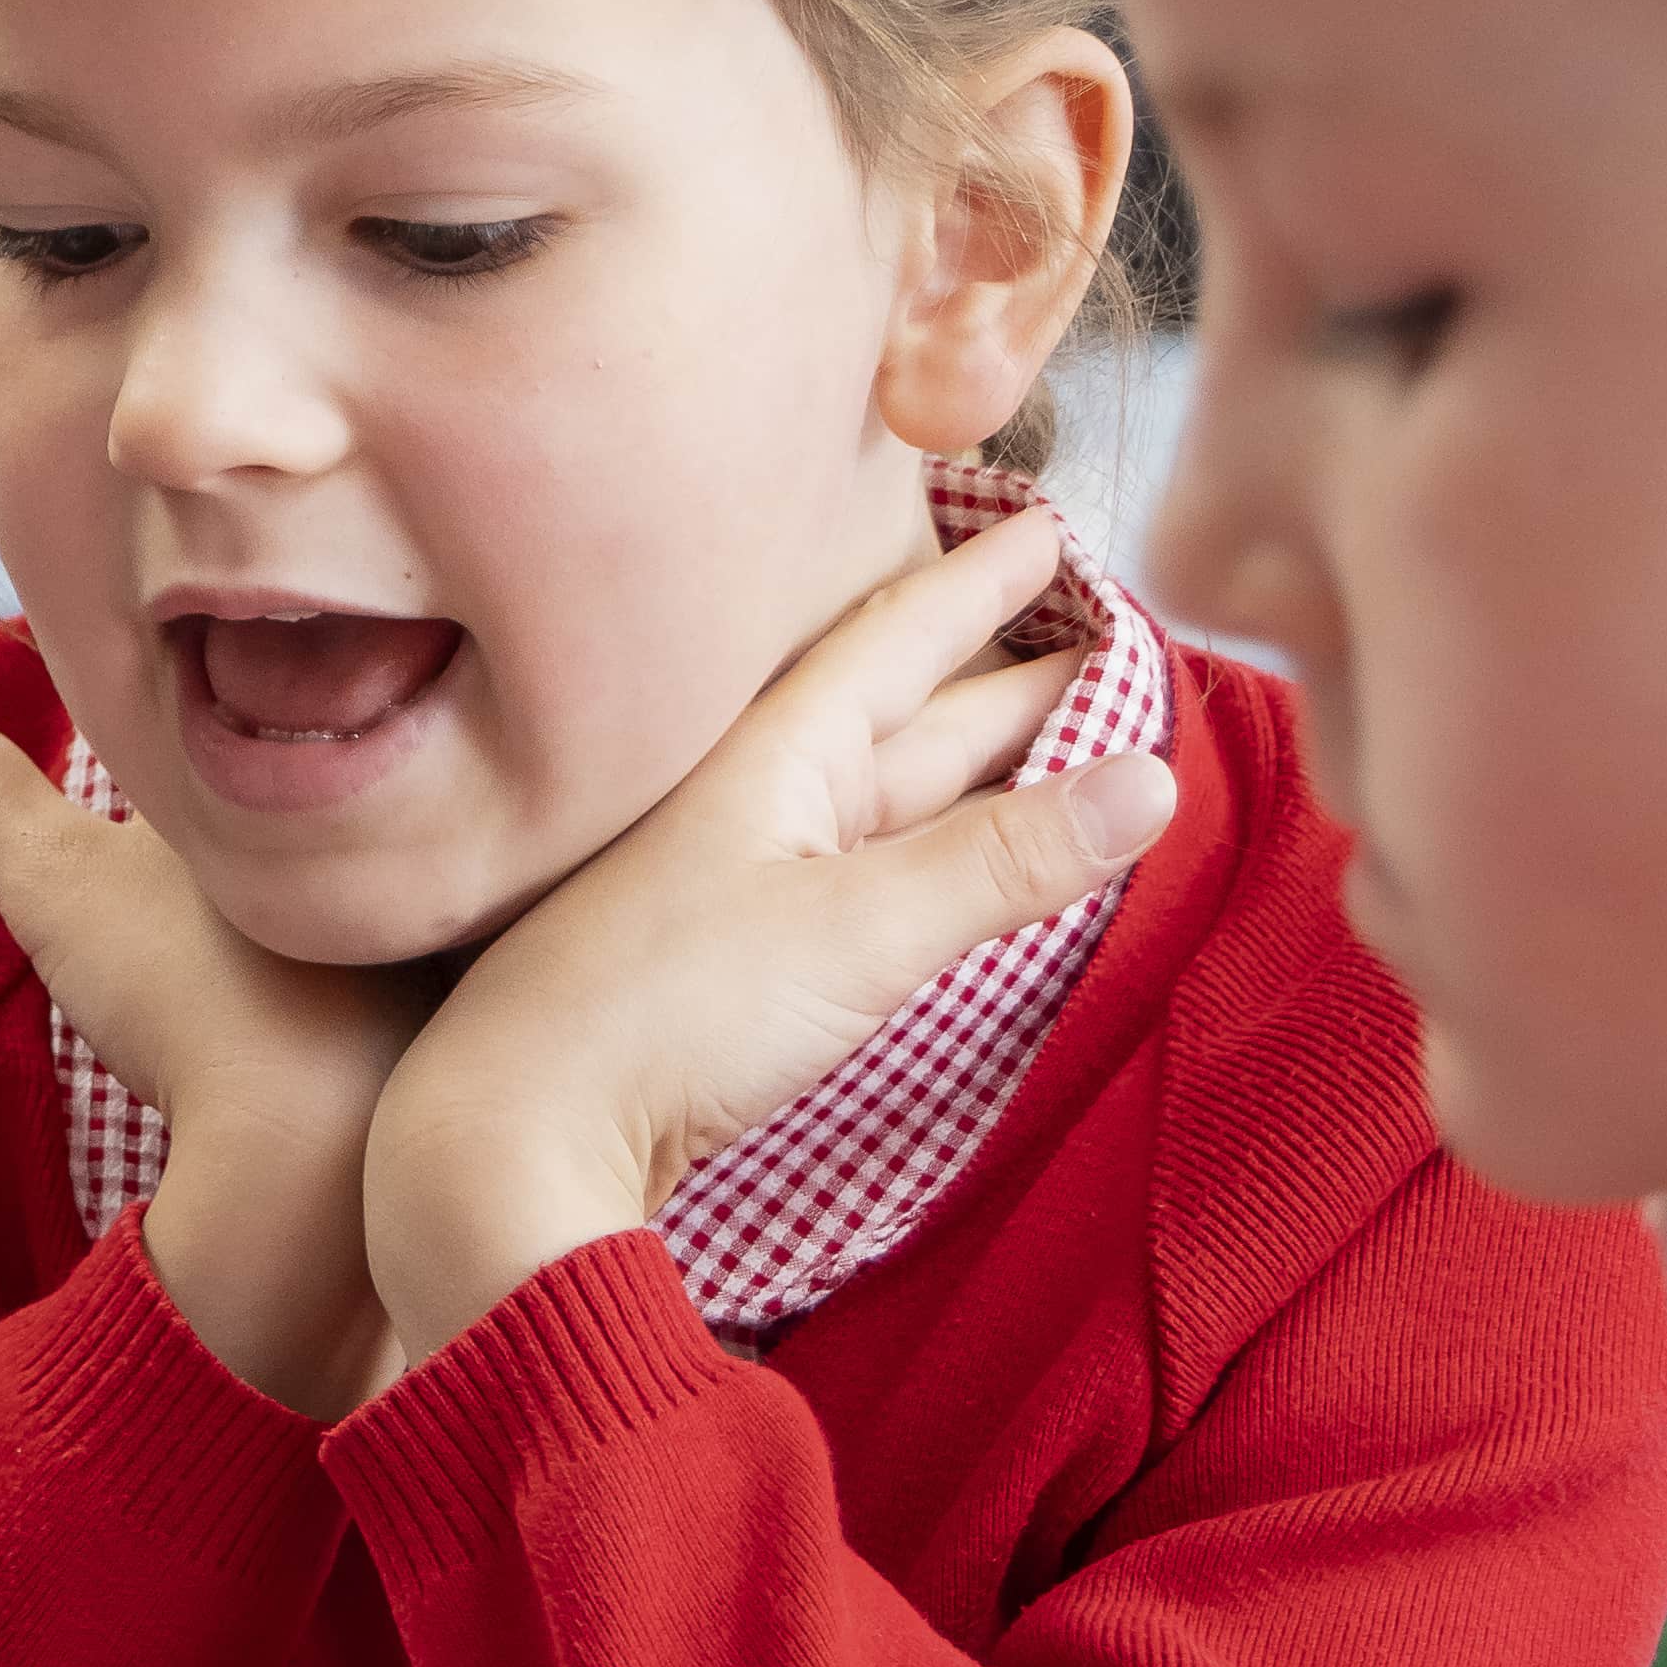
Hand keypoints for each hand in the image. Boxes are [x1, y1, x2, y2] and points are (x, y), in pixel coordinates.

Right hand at [0, 678, 430, 1414]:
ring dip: (423, 899)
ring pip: (452, 897)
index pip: (317, 730)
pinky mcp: (499, 1041)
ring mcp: (477, 948)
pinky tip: (412, 1025)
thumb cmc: (195, 1006)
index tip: (234, 731)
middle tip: (335, 798)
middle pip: (399, 803)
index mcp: (344, 787)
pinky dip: (451, 1000)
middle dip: (373, 803)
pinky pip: (486, 992)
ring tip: (374, 918)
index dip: (268, 732)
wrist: (308, 1167)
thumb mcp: (60, 884)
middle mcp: (433, 849)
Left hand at [354, 508, 1172, 1383]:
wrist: (511, 1140)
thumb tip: (1156, 776)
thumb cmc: (663, 1014)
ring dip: (980, 766)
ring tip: (1069, 726)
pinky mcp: (740, 965)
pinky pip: (867, 875)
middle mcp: (756, 800)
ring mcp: (744, 881)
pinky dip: (937, 851)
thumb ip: (1006, 858)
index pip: (899, 640)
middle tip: (1109, 636)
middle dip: (1009, 679)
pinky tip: (962, 856)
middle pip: (909, 719)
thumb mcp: (861, 927)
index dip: (980, 585)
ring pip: (890, 797)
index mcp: (776, 756)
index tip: (1050, 527)